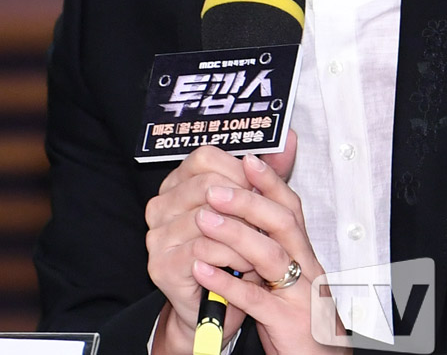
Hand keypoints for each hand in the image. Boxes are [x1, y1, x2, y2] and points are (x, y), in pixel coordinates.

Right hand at [146, 144, 254, 353]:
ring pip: (209, 216)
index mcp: (176, 183)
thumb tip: (290, 137)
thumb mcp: (252, 211)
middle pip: (207, 185)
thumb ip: (267, 173)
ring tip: (260, 248)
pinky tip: (247, 266)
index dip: (237, 170)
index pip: (205, 157)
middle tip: (264, 222)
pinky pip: (205, 249)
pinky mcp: (162, 264)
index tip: (258, 189)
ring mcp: (157, 234)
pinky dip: (234, 257)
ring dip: (244, 234)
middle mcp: (160, 204)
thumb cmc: (234, 256)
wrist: (217, 309)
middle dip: (243, 203)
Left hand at [192, 145, 349, 354]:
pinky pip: (256, 299)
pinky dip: (228, 282)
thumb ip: (270, 243)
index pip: (291, 207)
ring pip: (271, 255)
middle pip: (283, 223)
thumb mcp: (288, 275)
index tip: (247, 159)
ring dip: (235, 233)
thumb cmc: (298, 318)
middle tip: (214, 187)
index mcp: (304, 252)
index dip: (270, 181)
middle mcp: (307, 268)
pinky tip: (202, 268)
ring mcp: (300, 294)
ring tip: (202, 219)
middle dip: (248, 201)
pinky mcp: (288, 323)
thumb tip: (247, 210)